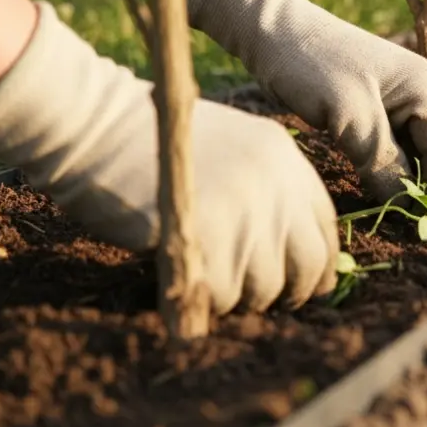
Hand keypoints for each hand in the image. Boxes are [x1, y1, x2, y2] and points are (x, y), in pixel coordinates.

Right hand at [0, 3, 338, 312]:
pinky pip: (222, 296)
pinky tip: (188, 280)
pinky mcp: (207, 238)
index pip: (328, 226)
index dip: (320, 263)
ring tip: (212, 281)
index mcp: (286, 160)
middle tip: (264, 299)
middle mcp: (276, 186)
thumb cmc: (155, 141)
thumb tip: (293, 254)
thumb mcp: (235, 149)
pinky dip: (205, 301)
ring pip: (265, 287)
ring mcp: (244, 212)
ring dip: (240, 297)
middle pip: (308, 263)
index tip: (310, 284)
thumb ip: (269, 191)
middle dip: (291, 291)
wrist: (99, 125)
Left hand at [188, 0, 426, 211]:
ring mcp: (405, 95)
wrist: (272, 29)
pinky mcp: (383, 104)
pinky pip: (411, 141)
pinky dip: (414, 169)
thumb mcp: (347, 115)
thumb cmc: (308, 64)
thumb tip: (409, 205)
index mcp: (422, 86)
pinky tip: (408, 192)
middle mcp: (423, 89)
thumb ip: (381, 159)